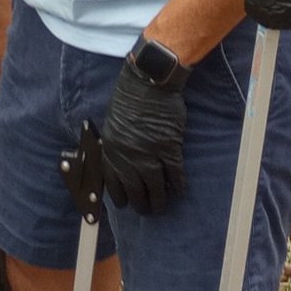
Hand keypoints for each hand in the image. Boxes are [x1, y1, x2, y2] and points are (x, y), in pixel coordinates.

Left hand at [100, 58, 187, 215]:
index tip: (126, 203)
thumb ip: (116, 145)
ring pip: (155, 186)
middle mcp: (128, 156)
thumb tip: (122, 161)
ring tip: (163, 206)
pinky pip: (174, 173)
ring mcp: (149, 153)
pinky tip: (179, 189)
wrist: (148, 81)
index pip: (113, 184)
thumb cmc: (129, 98)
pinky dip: (177, 184)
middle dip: (141, 204)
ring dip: (159, 200)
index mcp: (112, 150)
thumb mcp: (113, 123)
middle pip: (134, 190)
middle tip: (147, 210)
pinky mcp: (169, 147)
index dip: (121, 197)